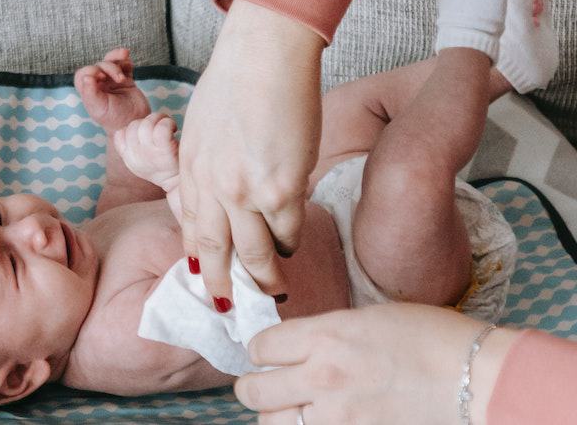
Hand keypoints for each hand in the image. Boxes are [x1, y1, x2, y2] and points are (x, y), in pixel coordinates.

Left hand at [75, 47, 150, 132]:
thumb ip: (90, 93)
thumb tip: (86, 77)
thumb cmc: (113, 119)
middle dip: (109, 67)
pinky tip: (129, 62)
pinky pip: (125, 65)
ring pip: (111, 62)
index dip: (90, 70)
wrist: (135, 122)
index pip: (83, 74)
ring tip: (125, 59)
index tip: (100, 76)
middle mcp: (100, 85)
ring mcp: (113, 81)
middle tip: (119, 79)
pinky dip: (126, 61)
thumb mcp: (99, 108)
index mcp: (89, 91)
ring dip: (117, 59)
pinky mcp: (126, 80)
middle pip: (99, 66)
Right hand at [113, 112, 178, 191]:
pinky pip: (161, 128)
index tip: (147, 133)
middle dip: (147, 121)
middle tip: (161, 126)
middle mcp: (136, 157)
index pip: (120, 134)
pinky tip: (174, 128)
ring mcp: (150, 153)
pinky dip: (168, 123)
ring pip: (145, 124)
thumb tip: (130, 128)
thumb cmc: (166, 169)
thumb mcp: (143, 162)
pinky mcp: (165, 150)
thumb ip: (134, 147)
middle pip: (133, 126)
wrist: (183, 185)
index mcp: (130, 158)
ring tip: (168, 125)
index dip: (133, 128)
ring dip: (158, 119)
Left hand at [178, 1, 324, 300]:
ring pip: (255, 253)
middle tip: (229, 308)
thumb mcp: (203, 125)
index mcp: (190, 168)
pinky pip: (288, 229)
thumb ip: (207, 162)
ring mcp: (245, 191)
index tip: (205, 276)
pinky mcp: (282, 187)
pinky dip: (291, 240)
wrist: (264, 55)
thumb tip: (222, 189)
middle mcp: (212, 186)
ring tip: (272, 292)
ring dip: (264, 277)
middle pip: (217, 250)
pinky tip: (293, 246)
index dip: (199, 257)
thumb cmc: (236, 79)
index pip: (191, 226)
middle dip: (223, 285)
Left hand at [235, 303, 520, 424]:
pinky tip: (321, 420)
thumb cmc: (434, 339)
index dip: (262, 350)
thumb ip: (326, 333)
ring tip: (293, 409)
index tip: (270, 353)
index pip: (260, 346)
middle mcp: (322, 376)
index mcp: (326, 335)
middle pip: (253, 390)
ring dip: (278, 415)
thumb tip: (297, 346)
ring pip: (272, 424)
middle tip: (268, 385)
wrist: (479, 379)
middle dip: (256, 387)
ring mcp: (337, 417)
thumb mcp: (370, 317)